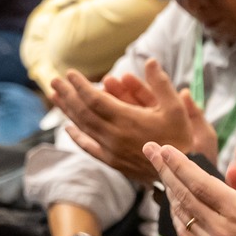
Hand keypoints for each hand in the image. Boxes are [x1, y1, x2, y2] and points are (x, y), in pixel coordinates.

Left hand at [54, 58, 216, 180]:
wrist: (180, 174)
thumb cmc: (180, 139)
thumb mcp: (176, 108)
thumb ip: (161, 84)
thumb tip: (150, 61)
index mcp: (127, 120)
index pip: (95, 99)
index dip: (80, 86)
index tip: (71, 73)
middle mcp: (114, 135)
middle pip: (83, 112)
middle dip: (68, 94)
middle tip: (54, 80)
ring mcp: (111, 150)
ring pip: (83, 127)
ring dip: (67, 111)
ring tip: (55, 97)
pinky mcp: (112, 161)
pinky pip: (89, 147)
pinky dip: (77, 137)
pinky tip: (69, 128)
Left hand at [146, 137, 235, 235]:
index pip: (199, 183)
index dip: (179, 164)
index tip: (164, 148)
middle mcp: (221, 229)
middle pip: (183, 194)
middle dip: (165, 169)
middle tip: (150, 150)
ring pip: (181, 213)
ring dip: (169, 190)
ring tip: (161, 171)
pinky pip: (185, 233)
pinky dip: (176, 215)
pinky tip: (174, 203)